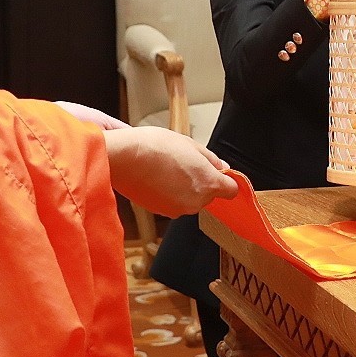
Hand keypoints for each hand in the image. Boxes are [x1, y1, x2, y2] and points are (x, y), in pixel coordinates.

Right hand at [102, 126, 237, 216]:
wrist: (124, 158)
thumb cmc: (156, 147)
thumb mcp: (190, 144)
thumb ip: (211, 159)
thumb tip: (222, 168)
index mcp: (208, 183)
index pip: (231, 190)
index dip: (226, 181)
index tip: (219, 173)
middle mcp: (196, 202)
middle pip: (208, 195)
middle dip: (201, 182)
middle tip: (185, 163)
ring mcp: (178, 209)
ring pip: (190, 199)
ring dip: (184, 188)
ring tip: (167, 169)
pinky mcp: (161, 212)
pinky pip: (173, 203)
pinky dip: (169, 194)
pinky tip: (157, 178)